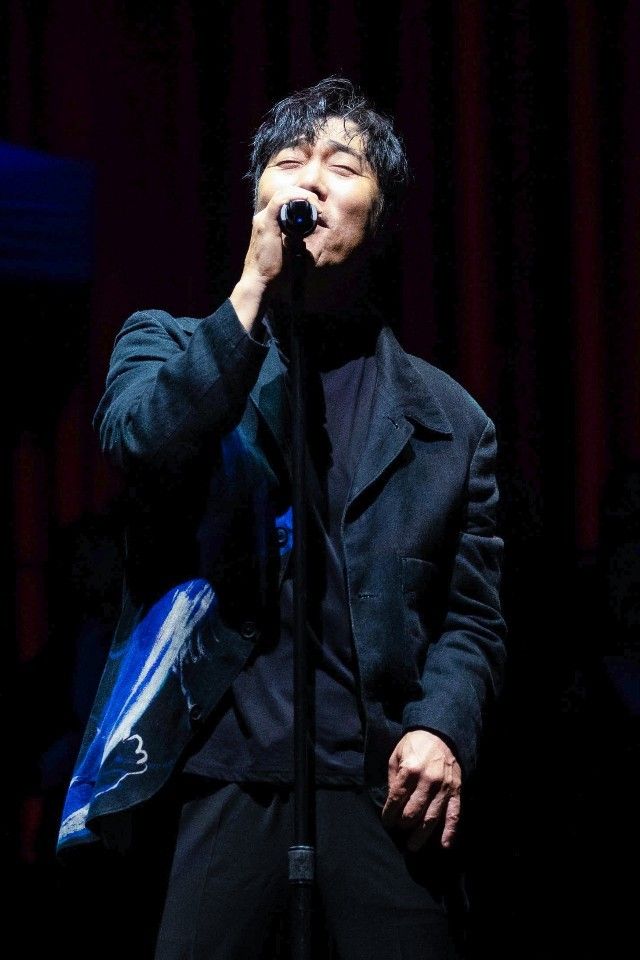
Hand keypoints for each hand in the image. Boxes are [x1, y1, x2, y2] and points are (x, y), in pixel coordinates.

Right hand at [230, 187, 321, 332]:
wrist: (260, 281)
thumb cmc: (274, 270)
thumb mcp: (289, 250)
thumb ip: (296, 240)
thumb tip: (306, 235)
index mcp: (269, 221)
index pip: (285, 199)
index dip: (302, 197)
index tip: (319, 207)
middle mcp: (263, 216)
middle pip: (285, 192)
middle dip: (306, 193)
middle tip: (321, 204)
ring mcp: (263, 219)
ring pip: (283, 193)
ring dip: (303, 195)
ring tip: (317, 205)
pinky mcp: (266, 224)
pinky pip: (280, 201)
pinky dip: (295, 198)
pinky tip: (308, 202)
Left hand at [381, 729, 461, 850]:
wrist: (440, 734)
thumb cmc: (414, 745)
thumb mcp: (396, 755)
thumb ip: (393, 779)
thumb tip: (391, 802)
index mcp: (410, 770)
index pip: (396, 799)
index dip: (389, 814)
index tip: (387, 821)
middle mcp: (428, 780)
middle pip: (413, 812)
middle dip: (403, 824)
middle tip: (399, 829)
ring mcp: (444, 787)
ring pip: (432, 817)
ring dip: (421, 835)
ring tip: (413, 847)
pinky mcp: (456, 790)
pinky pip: (454, 814)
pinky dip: (450, 831)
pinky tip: (445, 845)